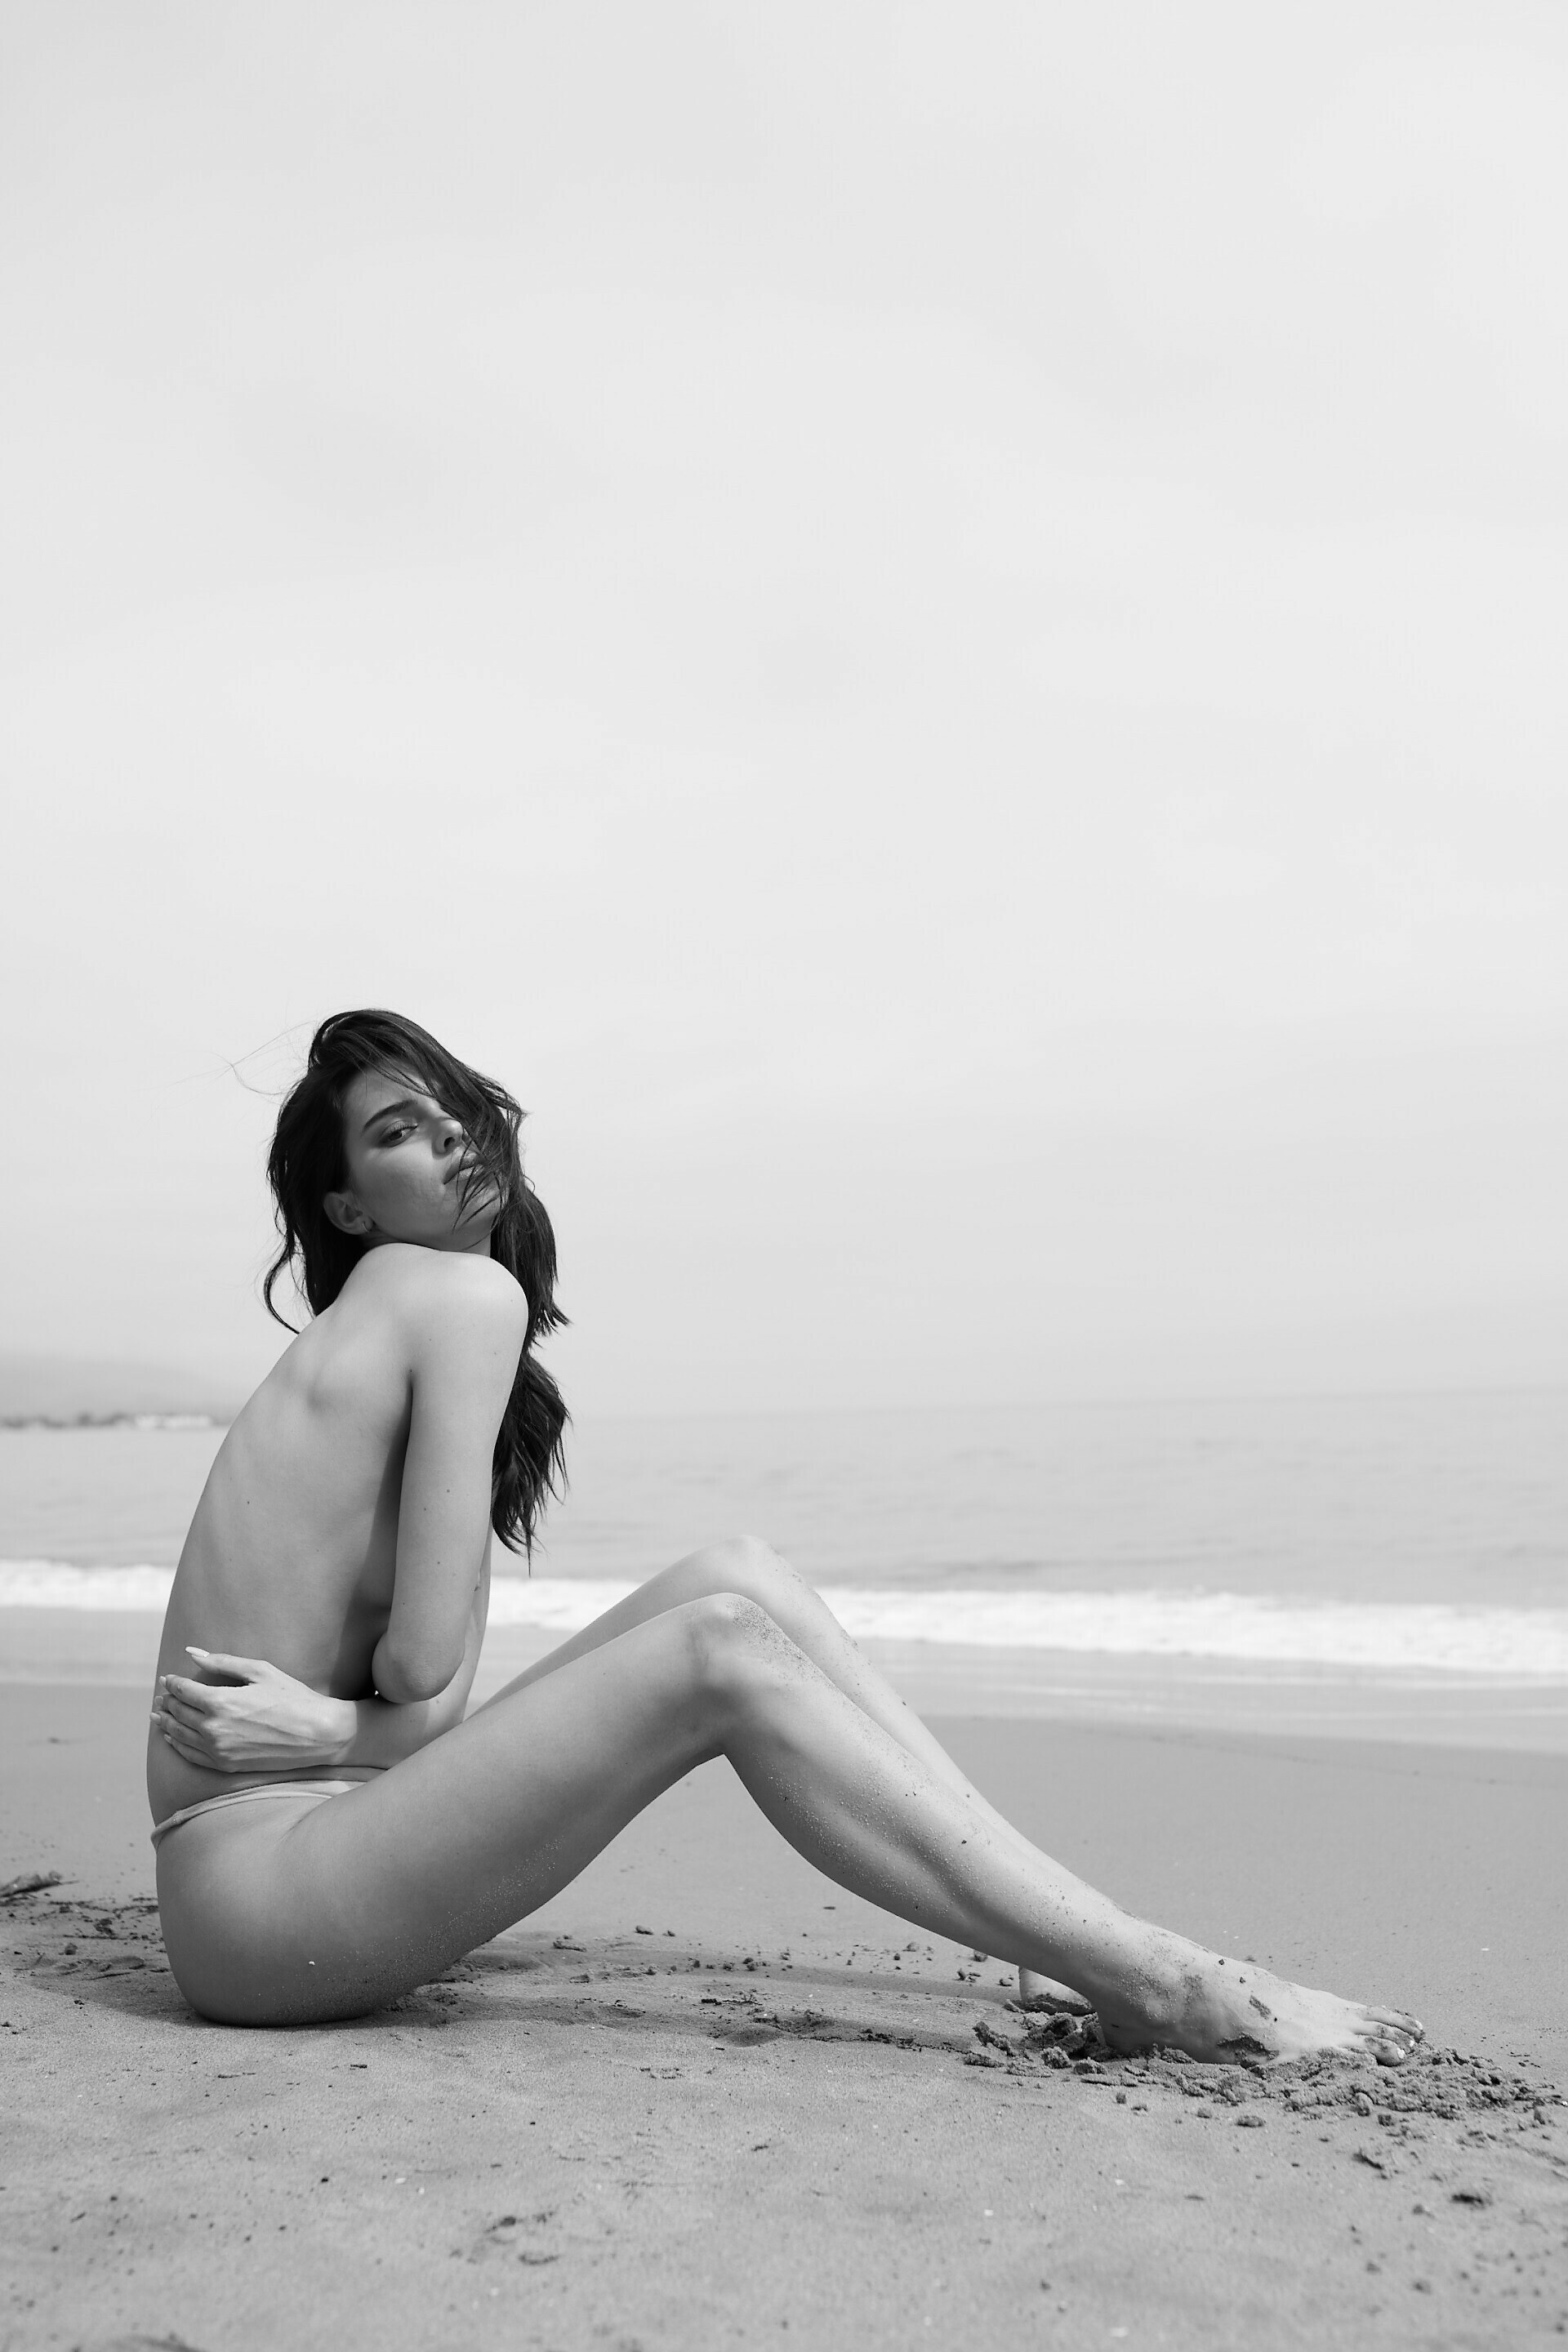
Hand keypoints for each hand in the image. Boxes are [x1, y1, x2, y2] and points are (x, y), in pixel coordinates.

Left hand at [151, 1649, 355, 1773]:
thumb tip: (191, 1653)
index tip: (168, 1678)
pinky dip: (177, 1745)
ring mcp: (218, 1750)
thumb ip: (222, 1662)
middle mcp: (213, 1729)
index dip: (173, 1683)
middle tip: (162, 1694)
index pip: (184, 1691)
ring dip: (167, 1723)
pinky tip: (171, 1738)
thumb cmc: (292, 1697)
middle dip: (168, 1701)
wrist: (317, 1734)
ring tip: (158, 1715)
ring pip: (180, 1735)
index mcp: (220, 1702)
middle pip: (179, 1713)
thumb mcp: (260, 1670)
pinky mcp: (225, 1765)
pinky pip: (191, 1755)